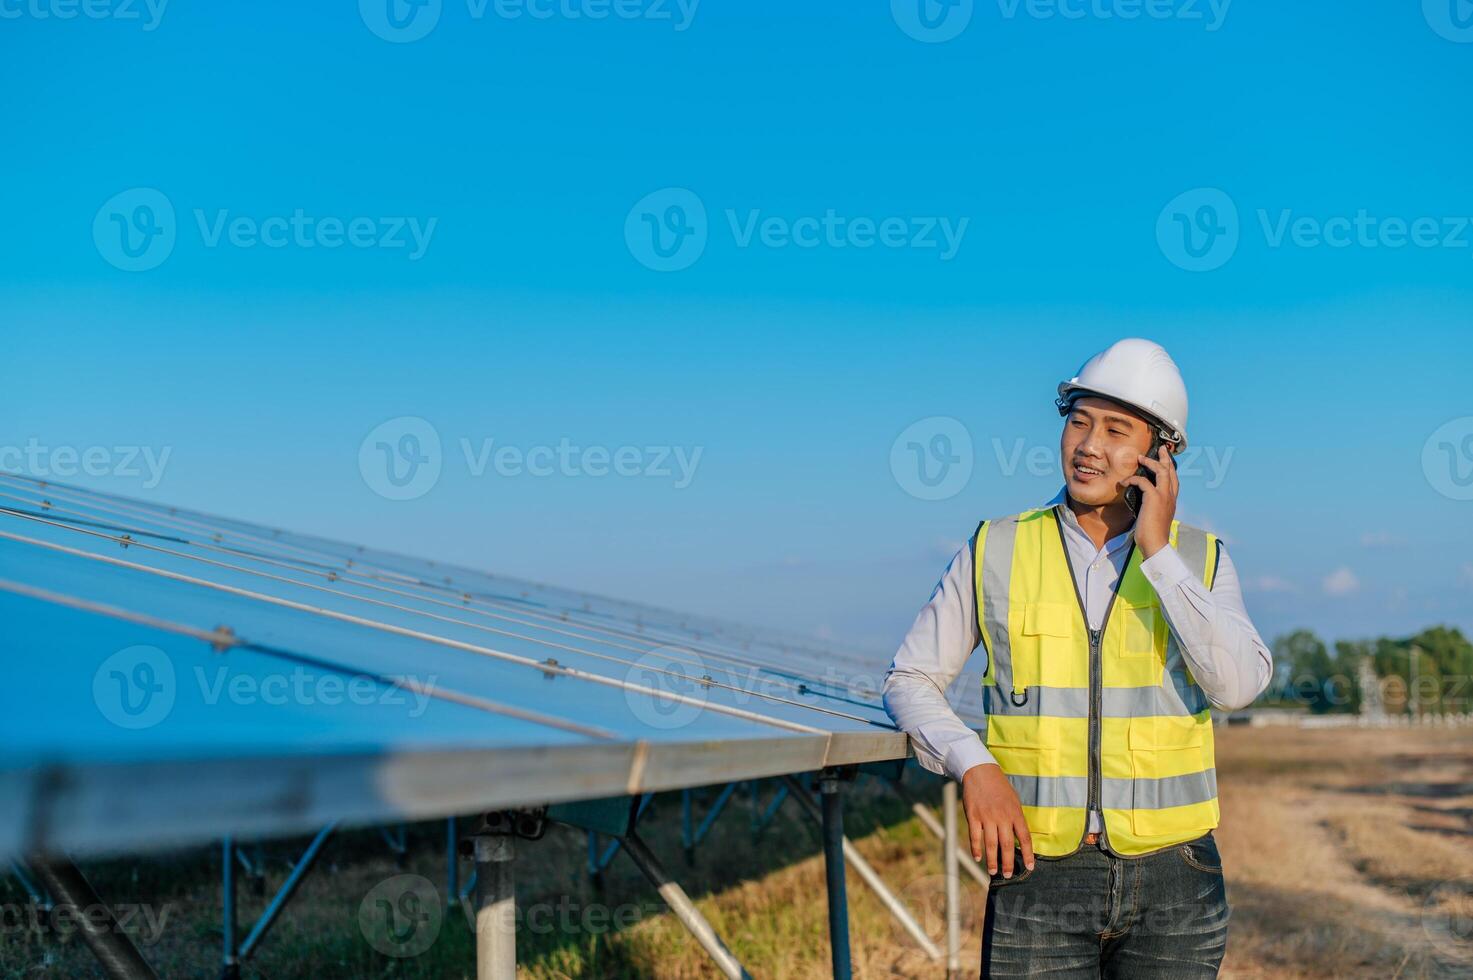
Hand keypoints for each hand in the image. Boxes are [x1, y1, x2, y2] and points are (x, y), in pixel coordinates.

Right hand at [960, 763, 1034, 877]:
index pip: (1025, 838)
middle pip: (1007, 845)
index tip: (1030, 867)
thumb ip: (1016, 819)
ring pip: (991, 844)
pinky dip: (976, 849)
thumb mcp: (1014, 800)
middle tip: (1008, 876)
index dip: (1028, 854)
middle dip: (1008, 863)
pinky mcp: (973, 816)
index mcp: (1016, 813)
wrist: (980, 771)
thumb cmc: (1000, 787)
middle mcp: (1002, 817)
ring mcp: (987, 817)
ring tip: (993, 872)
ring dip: (992, 860)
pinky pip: (975, 836)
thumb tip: (1019, 839)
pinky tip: (978, 858)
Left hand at [1125, 443, 1177, 557]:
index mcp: (1172, 501)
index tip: (1165, 460)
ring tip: (1141, 457)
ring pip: (1161, 471)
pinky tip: (1124, 482)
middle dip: (1165, 458)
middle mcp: (1171, 496)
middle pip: (1171, 472)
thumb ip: (1152, 506)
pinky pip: (1143, 482)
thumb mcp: (1154, 516)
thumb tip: (1142, 500)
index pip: (1174, 480)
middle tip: (1161, 449)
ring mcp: (1164, 496)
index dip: (1170, 469)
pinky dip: (1132, 479)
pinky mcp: (1154, 498)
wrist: (1156, 544)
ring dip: (1151, 462)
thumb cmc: (1153, 534)